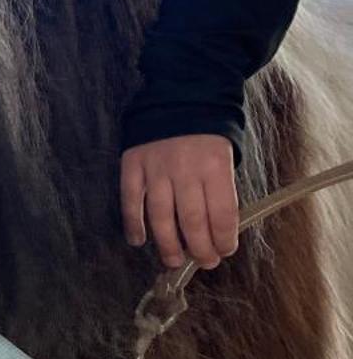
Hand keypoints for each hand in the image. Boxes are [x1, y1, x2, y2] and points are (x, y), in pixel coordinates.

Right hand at [120, 134, 238, 270]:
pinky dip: (133, 223)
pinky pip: (131, 200)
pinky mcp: (132, 165)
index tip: (224, 251)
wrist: (179, 96)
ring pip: (160, 216)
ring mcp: (155, 169)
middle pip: (191, 220)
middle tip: (204, 262)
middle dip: (200, 248)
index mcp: (215, 166)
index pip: (222, 213)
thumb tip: (216, 228)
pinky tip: (138, 240)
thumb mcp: (227, 155)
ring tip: (173, 260)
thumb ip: (221, 188)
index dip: (224, 238)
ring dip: (167, 244)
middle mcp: (185, 170)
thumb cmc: (209, 132)